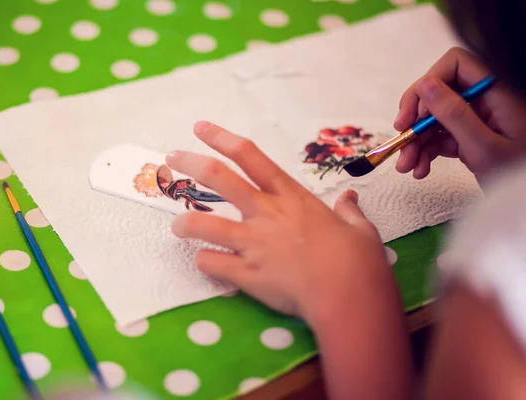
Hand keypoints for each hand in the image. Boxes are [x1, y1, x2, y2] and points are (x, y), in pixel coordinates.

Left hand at [167, 121, 412, 399]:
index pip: (250, 156)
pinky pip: (212, 264)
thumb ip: (349, 210)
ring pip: (204, 223)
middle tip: (173, 158)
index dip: (221, 138)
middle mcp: (266, 213)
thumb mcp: (358, 228)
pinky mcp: (247, 274)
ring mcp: (253, 243)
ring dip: (184, 222)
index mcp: (290, 196)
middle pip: (219, 178)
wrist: (348, 298)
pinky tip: (204, 261)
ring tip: (176, 226)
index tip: (200, 128)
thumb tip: (351, 198)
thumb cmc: (357, 260)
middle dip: (191, 163)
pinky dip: (204, 261)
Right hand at [395, 47, 525, 180]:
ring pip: (433, 119)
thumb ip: (455, 114)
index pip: (455, 65)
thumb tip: (424, 85)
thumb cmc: (517, 176)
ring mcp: (475, 121)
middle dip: (414, 117)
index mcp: (495, 94)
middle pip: (438, 93)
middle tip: (401, 136)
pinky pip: (438, 138)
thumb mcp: (483, 147)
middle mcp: (484, 102)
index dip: (430, 83)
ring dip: (415, 141)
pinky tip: (419, 170)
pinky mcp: (468, 139)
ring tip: (406, 167)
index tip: (417, 114)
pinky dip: (424, 153)